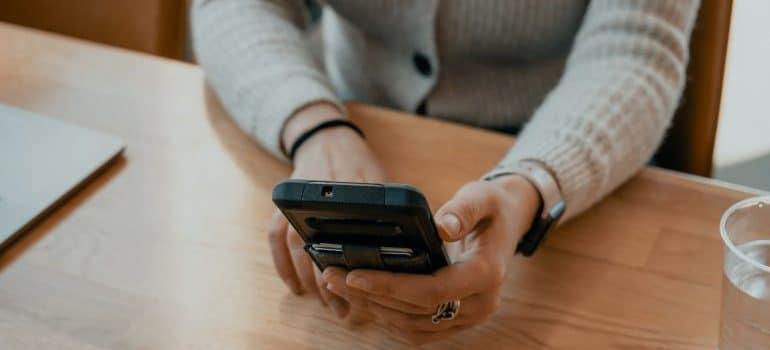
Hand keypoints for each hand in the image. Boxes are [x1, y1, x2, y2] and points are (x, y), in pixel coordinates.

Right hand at [269, 102, 385, 318]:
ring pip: (296, 247)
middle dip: (330, 282)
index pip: (349, 230)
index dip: (354, 263)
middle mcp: (318, 196)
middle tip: (343, 309)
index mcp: (347, 189)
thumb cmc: (358, 162)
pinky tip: (295, 288)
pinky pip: (275, 239)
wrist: (326, 138)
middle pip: (318, 246)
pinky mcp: (282, 206)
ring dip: (309, 280)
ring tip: (326, 304)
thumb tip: (414, 243)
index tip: (362, 286)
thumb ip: (389, 207)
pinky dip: (282, 266)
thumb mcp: (380, 179)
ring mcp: (296, 202)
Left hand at [321, 176, 539, 344]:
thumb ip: (463, 209)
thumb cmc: (491, 208)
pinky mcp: (456, 321)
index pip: (433, 290)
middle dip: (370, 295)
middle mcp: (479, 304)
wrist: (507, 225)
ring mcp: (468, 317)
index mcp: (486, 274)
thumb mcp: (481, 196)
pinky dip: (388, 317)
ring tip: (338, 285)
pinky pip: (417, 330)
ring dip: (373, 308)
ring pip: (412, 325)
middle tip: (331, 276)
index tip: (354, 274)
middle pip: (415, 311)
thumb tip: (441, 227)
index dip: (391, 285)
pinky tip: (363, 299)